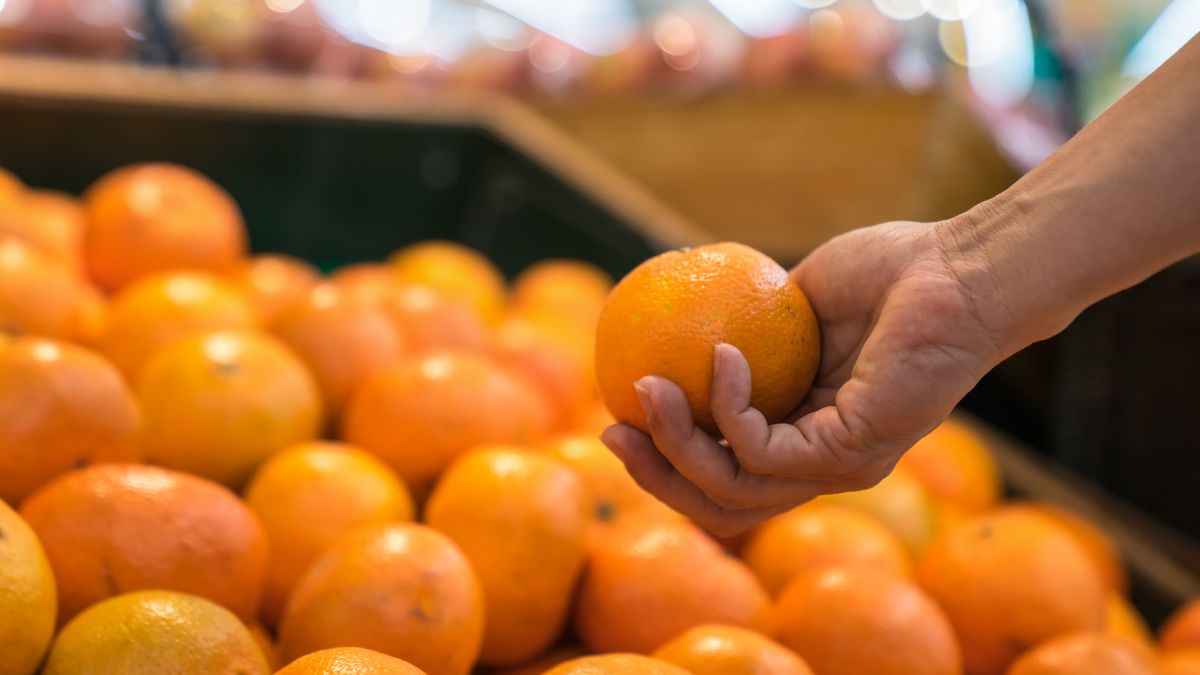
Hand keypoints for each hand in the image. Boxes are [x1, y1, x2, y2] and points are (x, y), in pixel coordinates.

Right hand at [601, 220, 1009, 535]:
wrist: (960, 268)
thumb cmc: (890, 273)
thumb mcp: (795, 302)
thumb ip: (746, 328)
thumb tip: (680, 326)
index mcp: (807, 435)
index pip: (727, 476)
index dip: (666, 461)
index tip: (619, 416)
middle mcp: (823, 465)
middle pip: (721, 505)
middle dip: (657, 476)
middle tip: (614, 429)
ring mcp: (840, 466)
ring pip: (735, 490)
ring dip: (677, 444)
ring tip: (648, 389)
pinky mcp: (853, 453)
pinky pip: (765, 449)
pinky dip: (730, 404)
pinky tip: (724, 354)